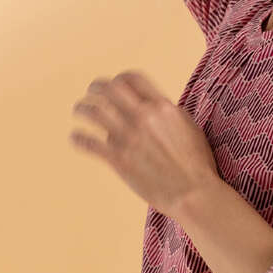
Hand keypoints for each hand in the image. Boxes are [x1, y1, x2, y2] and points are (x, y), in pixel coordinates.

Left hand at [69, 70, 219, 218]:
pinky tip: (75, 138)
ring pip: (93, 111)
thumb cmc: (197, 164)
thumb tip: (153, 106)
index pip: (131, 78)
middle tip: (92, 92)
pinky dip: (78, 139)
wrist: (193, 193)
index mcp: (161, 106)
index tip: (114, 85)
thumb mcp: (188, 127)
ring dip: (82, 108)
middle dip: (97, 87)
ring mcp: (128, 138)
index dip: (119, 79)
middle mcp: (142, 117)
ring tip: (80, 110)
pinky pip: (89, 143)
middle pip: (109, 88)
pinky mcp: (118, 160)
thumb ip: (167, 113)